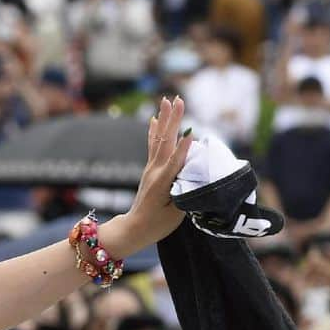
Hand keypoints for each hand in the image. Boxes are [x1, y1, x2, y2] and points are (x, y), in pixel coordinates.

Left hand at [112, 97, 192, 254]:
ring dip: (164, 119)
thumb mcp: (175, 214)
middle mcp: (154, 172)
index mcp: (162, 184)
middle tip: (178, 99)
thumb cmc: (157, 225)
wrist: (134, 230)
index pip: (175, 162)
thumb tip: (195, 175)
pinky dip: (154, 131)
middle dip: (173, 120)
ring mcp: (150, 169)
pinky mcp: (150, 170)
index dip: (184, 148)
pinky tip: (153, 119)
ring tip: (167, 100)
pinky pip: (152, 146)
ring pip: (159, 140)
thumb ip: (186, 193)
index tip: (191, 132)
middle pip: (165, 142)